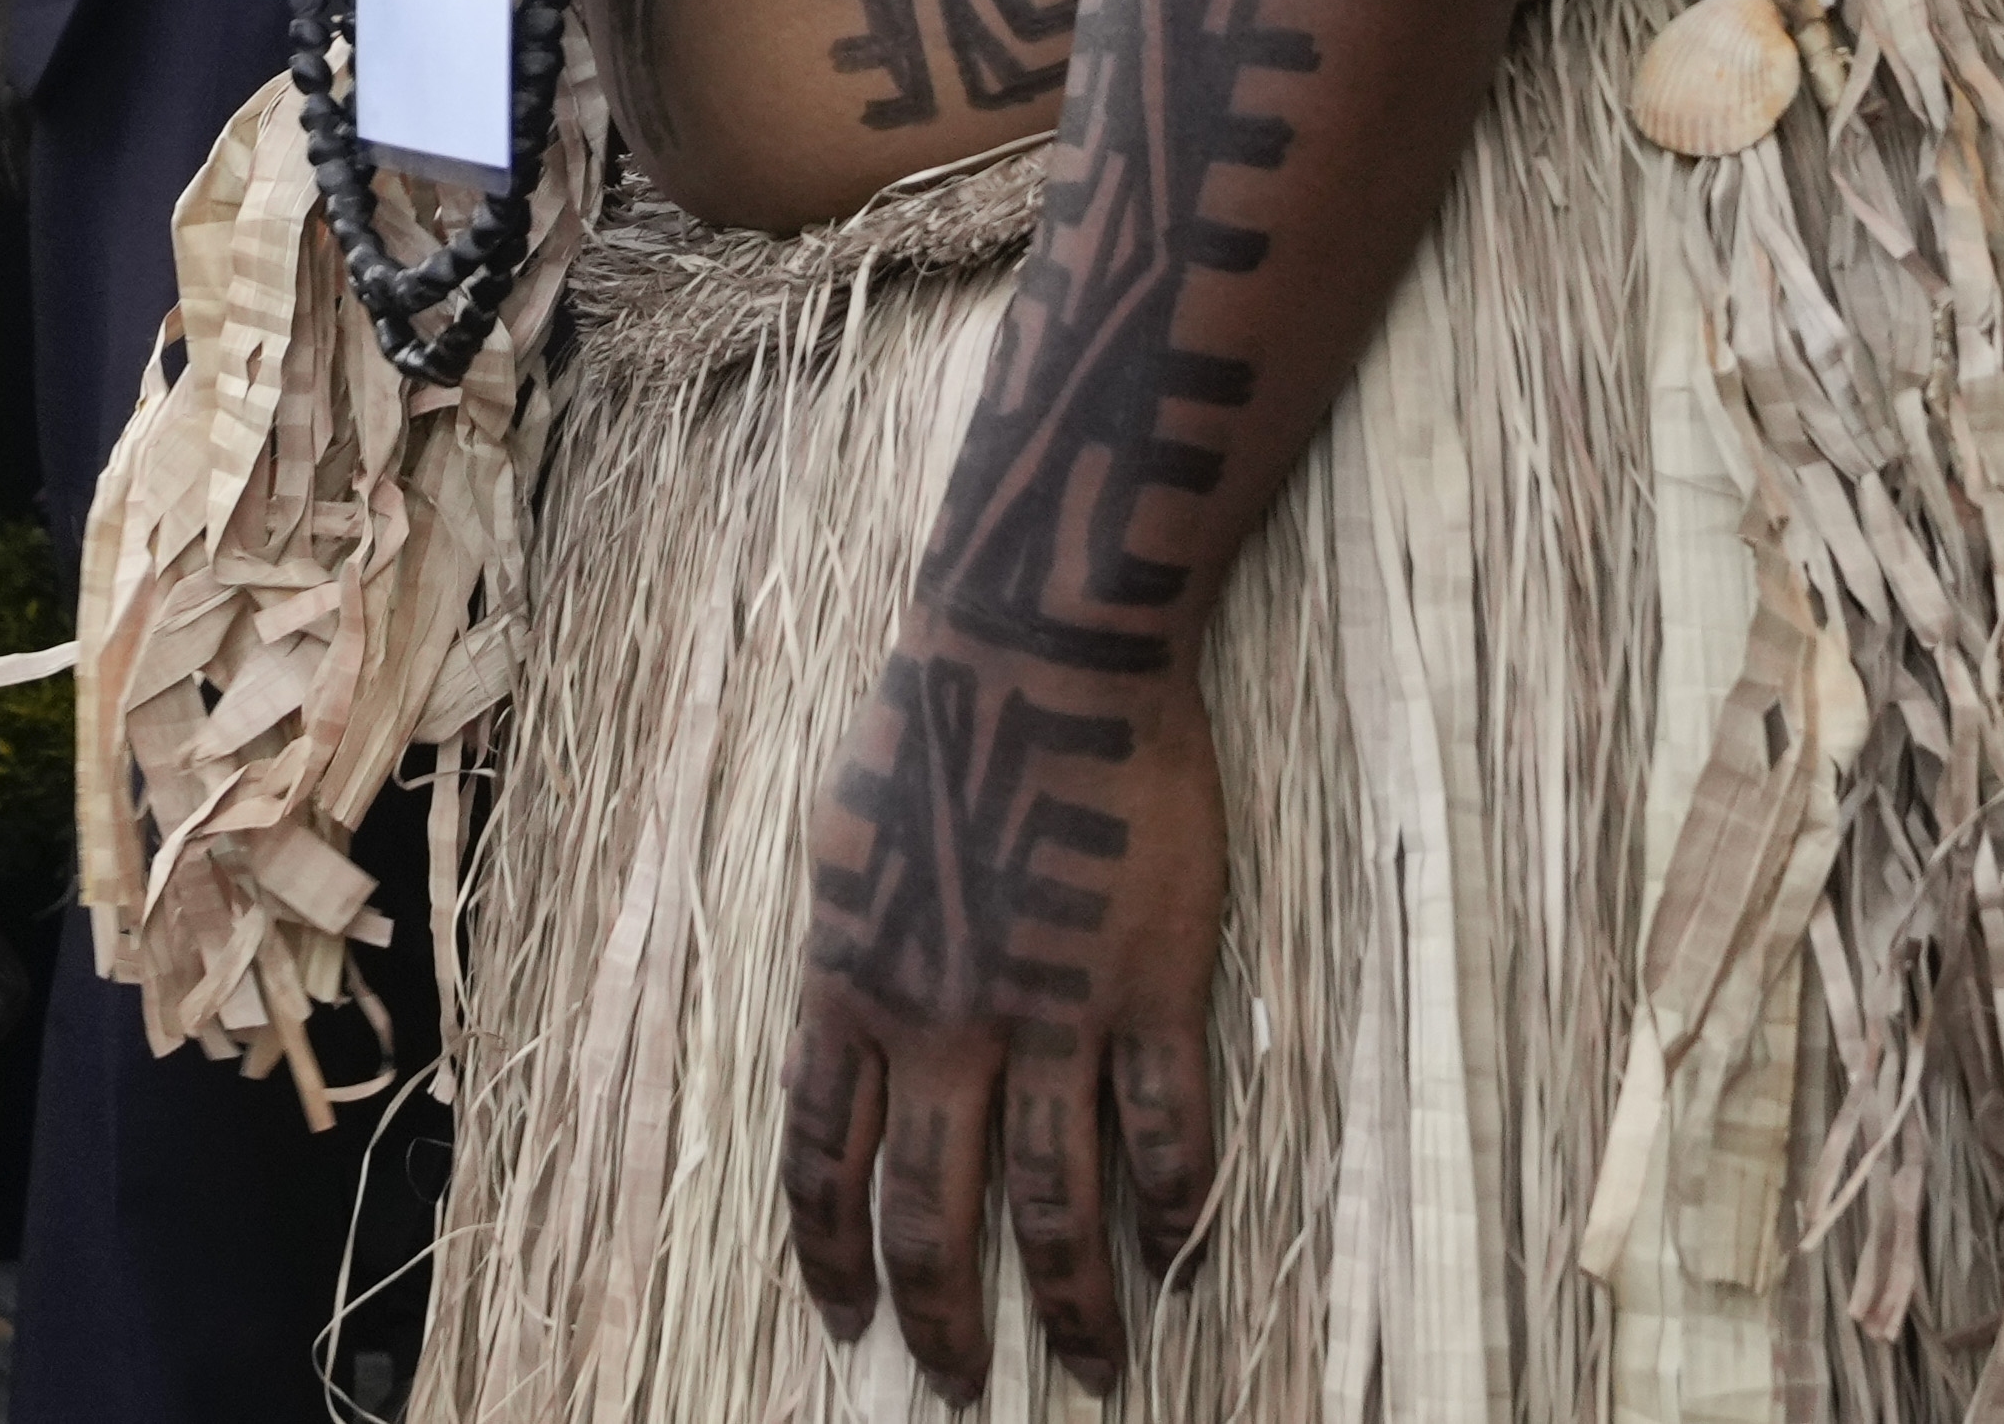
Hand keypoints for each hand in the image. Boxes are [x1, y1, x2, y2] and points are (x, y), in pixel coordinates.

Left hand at [783, 631, 1227, 1398]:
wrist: (1039, 654)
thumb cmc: (931, 731)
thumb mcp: (841, 848)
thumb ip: (846, 954)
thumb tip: (842, 1032)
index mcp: (848, 986)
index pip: (821, 1160)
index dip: (830, 1255)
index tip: (846, 1321)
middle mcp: (937, 1024)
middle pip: (931, 1214)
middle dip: (944, 1321)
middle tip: (960, 1390)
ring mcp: (1048, 1015)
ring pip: (1056, 1209)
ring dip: (1072, 1307)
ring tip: (1095, 1371)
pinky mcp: (1150, 993)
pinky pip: (1168, 1137)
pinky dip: (1178, 1215)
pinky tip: (1182, 1266)